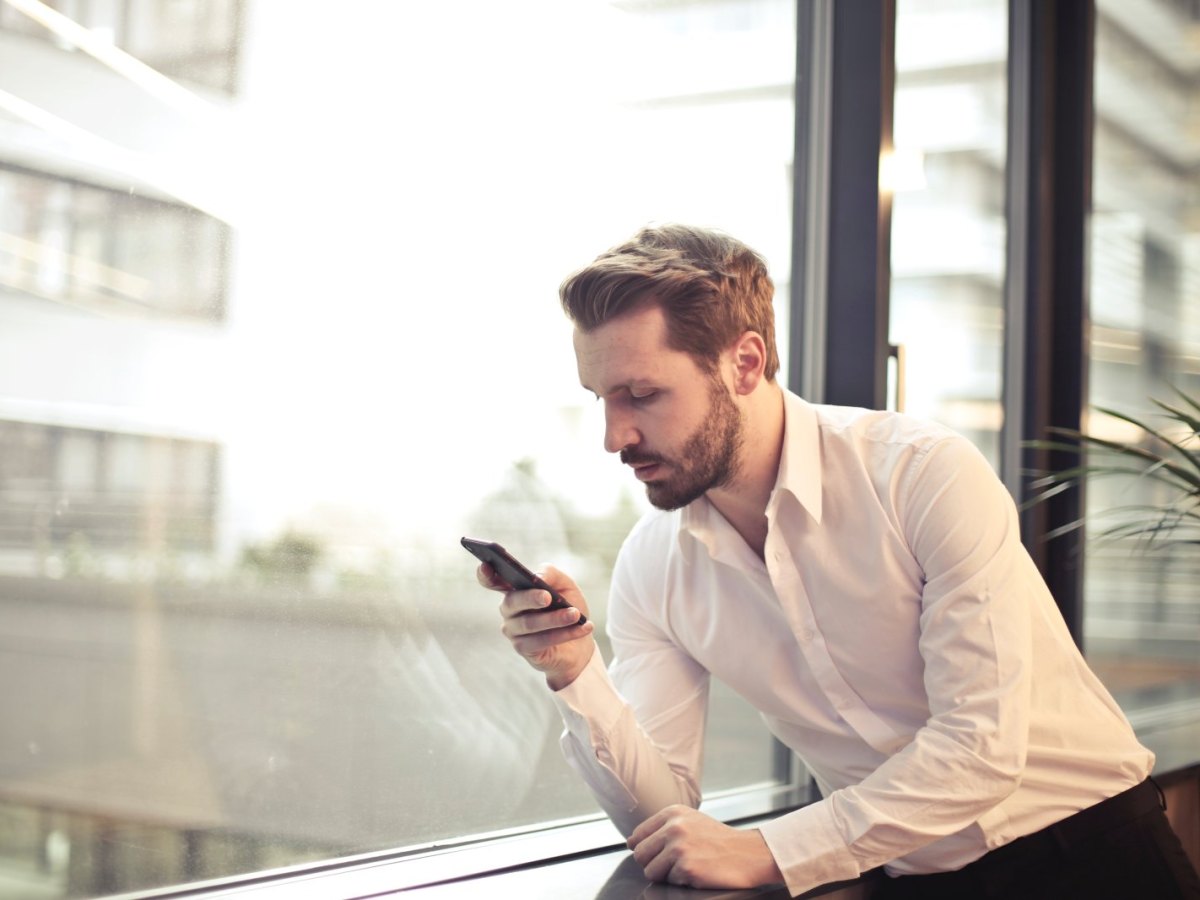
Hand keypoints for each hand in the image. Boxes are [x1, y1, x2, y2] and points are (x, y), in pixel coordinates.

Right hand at [476, 562, 593, 689]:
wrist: (581, 642)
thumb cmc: (568, 608)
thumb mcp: (566, 586)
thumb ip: (551, 574)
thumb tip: (537, 577)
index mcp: (515, 589)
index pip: (492, 580)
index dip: (485, 574)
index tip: (485, 564)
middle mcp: (509, 609)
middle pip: (512, 601)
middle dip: (530, 598)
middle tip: (547, 597)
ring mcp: (513, 630)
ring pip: (529, 623)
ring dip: (555, 619)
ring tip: (575, 614)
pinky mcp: (523, 649)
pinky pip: (541, 641)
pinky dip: (564, 634)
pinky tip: (582, 628)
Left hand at [628, 806, 782, 889]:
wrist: (748, 854)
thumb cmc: (719, 840)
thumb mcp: (690, 821)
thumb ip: (662, 828)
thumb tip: (632, 842)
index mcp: (672, 813)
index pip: (638, 835)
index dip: (645, 849)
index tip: (658, 853)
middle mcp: (673, 827)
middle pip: (640, 855)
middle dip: (653, 864)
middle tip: (674, 864)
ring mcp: (679, 848)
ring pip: (651, 872)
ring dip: (667, 875)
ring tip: (687, 867)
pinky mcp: (687, 868)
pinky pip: (670, 882)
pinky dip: (682, 881)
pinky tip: (698, 872)